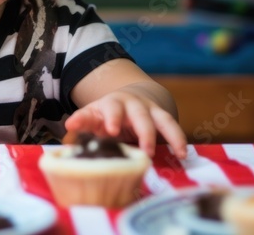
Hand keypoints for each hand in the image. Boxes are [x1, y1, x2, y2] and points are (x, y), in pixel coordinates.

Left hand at [65, 87, 187, 159]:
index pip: (108, 109)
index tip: (108, 130)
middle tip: (146, 150)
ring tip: (178, 153)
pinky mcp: (162, 117)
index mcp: (111, 104)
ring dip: (171, 135)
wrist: (129, 99)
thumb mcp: (93, 116)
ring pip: (162, 120)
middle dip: (144, 132)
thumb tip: (69, 125)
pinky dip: (179, 139)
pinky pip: (173, 127)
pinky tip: (184, 154)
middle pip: (139, 115)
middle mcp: (132, 104)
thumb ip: (83, 121)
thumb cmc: (106, 114)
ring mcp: (149, 109)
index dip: (110, 118)